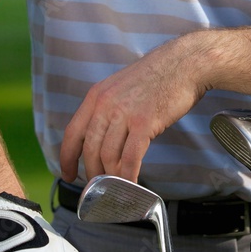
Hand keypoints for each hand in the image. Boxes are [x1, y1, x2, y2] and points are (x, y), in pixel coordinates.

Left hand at [60, 33, 209, 182]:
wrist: (183, 64)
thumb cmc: (157, 76)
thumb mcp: (121, 87)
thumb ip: (108, 109)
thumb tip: (102, 137)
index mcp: (97, 96)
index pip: (73, 132)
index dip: (67, 157)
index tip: (69, 174)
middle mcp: (106, 104)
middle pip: (90, 149)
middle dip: (92, 173)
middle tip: (98, 187)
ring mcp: (124, 113)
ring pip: (108, 156)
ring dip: (111, 176)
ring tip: (116, 187)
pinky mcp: (144, 123)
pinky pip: (131, 157)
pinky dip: (129, 175)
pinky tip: (132, 184)